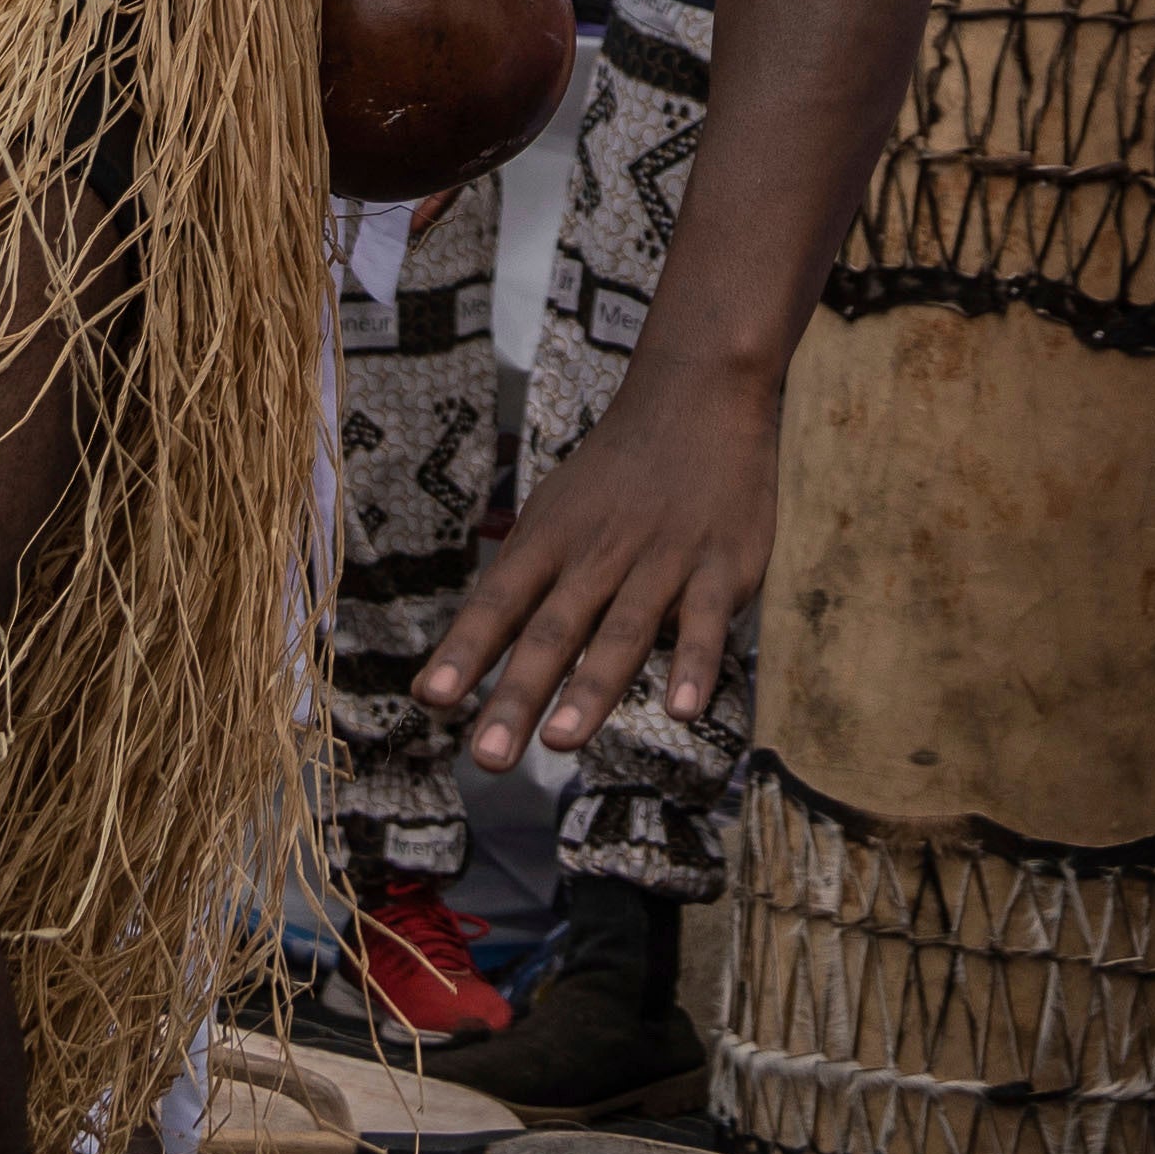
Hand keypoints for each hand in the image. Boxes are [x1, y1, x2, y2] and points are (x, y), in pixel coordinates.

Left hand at [432, 341, 781, 769]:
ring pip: (622, 631)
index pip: (499, 601)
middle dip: (519, 694)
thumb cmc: (614, 473)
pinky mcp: (722, 568)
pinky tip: (681, 710)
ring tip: (560, 741)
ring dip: (591, 688)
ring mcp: (663, 561)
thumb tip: (455, 662)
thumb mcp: (554, 514)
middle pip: (554, 630)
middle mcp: (600, 553)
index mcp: (552, 540)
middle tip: (489, 758)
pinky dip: (695, 665)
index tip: (432, 700)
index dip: (465, 650)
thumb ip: (516, 588)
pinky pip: (707, 624)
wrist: (698, 395)